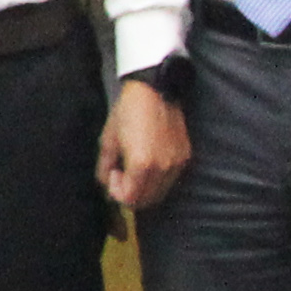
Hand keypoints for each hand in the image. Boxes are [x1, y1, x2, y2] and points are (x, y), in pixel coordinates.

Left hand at [98, 79, 193, 210]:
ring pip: (160, 193)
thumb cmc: (127, 112)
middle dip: (131, 194)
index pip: (131, 199)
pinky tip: (148, 164)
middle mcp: (163, 168)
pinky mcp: (185, 157)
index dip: (117, 192)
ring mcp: (177, 164)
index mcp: (142, 164)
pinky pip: (171, 180)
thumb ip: (104, 168)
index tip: (113, 174)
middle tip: (121, 175)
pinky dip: (158, 181)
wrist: (155, 89)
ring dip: (145, 189)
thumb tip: (105, 187)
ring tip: (134, 169)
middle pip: (147, 201)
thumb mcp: (108, 140)